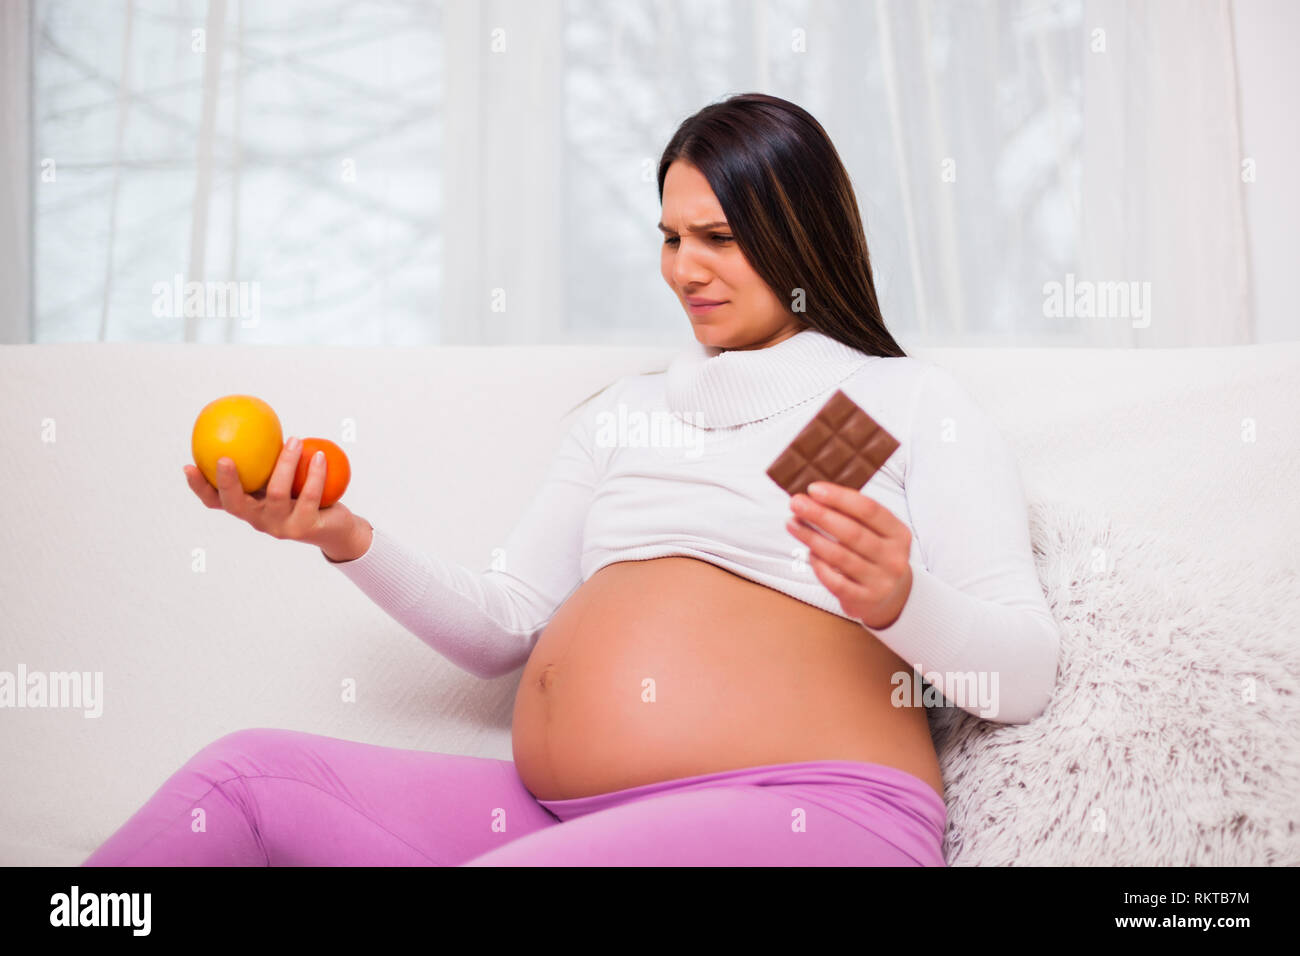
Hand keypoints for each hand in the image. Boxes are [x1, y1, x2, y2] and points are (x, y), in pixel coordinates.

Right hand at [183, 437, 358, 549]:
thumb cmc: (303, 494)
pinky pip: (309, 496)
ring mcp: (280, 527)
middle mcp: (258, 520)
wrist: (335, 527)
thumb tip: (253, 418)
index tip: (188, 465)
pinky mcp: (304, 527)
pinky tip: (319, 455)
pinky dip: (315, 473)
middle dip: (227, 482)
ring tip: (294, 439)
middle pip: (235, 503)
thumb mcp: (281, 477)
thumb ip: (265, 459)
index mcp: (248, 507)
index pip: (215, 501)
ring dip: (286, 462)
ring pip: (276, 493)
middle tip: (225, 457)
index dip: (199, 487)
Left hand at [784, 481, 912, 629]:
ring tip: (792, 524)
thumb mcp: (877, 533)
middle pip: (852, 532)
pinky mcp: (864, 600)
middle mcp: (893, 558)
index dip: (840, 497)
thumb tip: (815, 496)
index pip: (869, 509)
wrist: (891, 598)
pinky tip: (808, 552)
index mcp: (898, 533)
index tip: (814, 489)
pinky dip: (818, 564)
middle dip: (820, 515)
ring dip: (811, 537)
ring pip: (839, 556)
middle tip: (796, 503)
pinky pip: (834, 580)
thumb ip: (854, 515)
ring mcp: (880, 581)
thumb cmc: (875, 555)